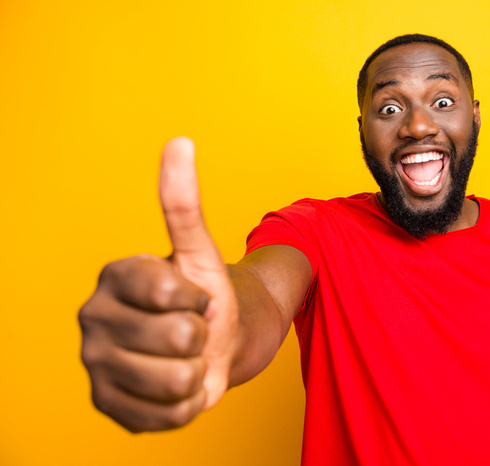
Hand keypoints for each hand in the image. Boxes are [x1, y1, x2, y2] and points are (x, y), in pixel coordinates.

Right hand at [79, 137, 238, 431]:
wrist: (208, 344)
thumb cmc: (202, 295)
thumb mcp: (200, 250)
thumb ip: (185, 202)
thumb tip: (180, 142)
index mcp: (113, 277)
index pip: (170, 292)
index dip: (197, 297)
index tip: (192, 295)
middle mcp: (93, 320)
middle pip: (178, 340)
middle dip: (200, 336)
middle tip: (190, 328)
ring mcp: (96, 365)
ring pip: (177, 380)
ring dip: (196, 370)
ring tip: (184, 357)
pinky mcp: (108, 406)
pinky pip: (170, 414)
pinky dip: (188, 402)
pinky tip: (176, 384)